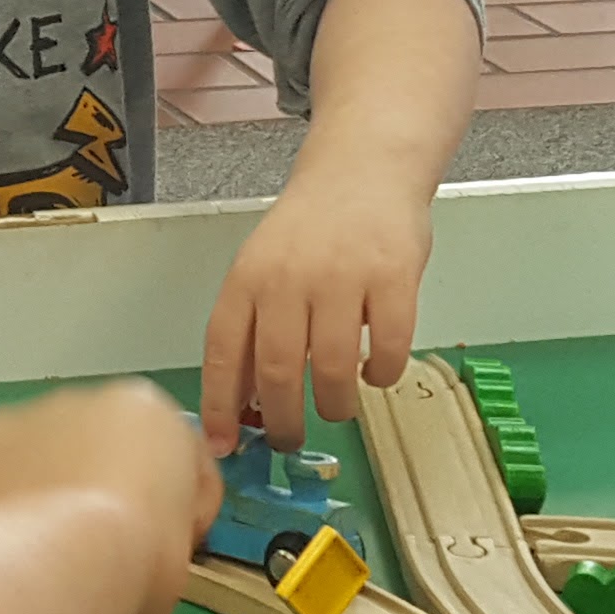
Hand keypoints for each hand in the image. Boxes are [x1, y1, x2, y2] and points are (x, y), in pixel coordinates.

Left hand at [0, 381, 217, 613]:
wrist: (42, 573)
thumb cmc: (134, 569)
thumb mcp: (178, 572)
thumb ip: (160, 553)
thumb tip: (131, 590)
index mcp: (150, 413)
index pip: (178, 461)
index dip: (177, 517)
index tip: (165, 561)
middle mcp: (80, 400)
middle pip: (102, 455)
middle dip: (104, 501)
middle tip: (103, 567)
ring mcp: (13, 424)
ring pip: (40, 469)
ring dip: (45, 507)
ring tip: (44, 577)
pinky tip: (2, 575)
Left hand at [205, 166, 427, 440]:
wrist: (364, 168)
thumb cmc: (311, 229)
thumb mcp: (263, 268)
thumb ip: (253, 327)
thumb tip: (242, 403)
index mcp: (247, 278)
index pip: (223, 352)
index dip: (220, 405)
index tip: (222, 445)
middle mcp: (289, 278)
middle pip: (277, 371)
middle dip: (283, 422)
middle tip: (289, 440)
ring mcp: (343, 276)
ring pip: (334, 370)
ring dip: (335, 404)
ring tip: (337, 407)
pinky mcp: (394, 277)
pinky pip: (389, 349)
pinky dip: (383, 374)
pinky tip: (376, 371)